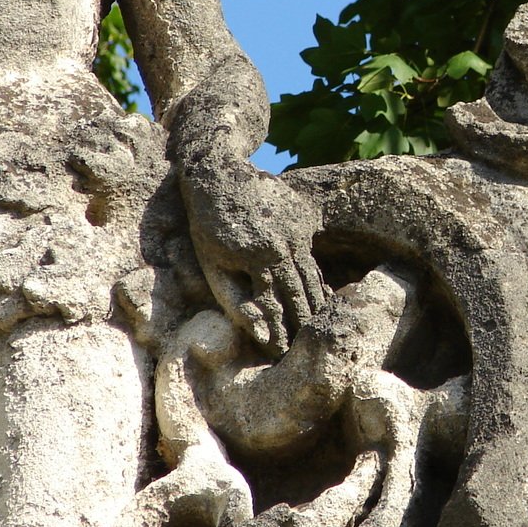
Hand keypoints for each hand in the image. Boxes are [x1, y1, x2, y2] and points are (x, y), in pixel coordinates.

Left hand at [178, 158, 326, 355]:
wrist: (220, 173)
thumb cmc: (208, 225)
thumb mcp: (211, 265)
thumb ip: (236, 299)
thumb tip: (262, 330)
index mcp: (261, 258)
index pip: (278, 306)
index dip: (283, 333)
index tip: (285, 354)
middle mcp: (287, 244)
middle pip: (302, 293)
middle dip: (306, 322)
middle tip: (309, 347)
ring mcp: (299, 229)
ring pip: (312, 274)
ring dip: (316, 302)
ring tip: (319, 326)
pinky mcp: (304, 218)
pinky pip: (310, 254)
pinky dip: (314, 276)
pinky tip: (319, 295)